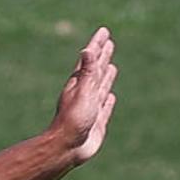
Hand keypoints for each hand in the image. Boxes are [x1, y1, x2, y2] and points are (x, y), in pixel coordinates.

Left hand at [49, 27, 117, 163]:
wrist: (68, 148)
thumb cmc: (73, 119)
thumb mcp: (83, 92)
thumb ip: (88, 72)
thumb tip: (88, 49)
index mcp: (79, 83)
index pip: (91, 58)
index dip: (97, 45)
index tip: (104, 31)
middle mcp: (85, 93)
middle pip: (96, 70)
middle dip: (102, 56)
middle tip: (108, 43)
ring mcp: (91, 108)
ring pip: (100, 87)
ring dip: (106, 76)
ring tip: (111, 66)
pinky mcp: (97, 123)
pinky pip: (104, 108)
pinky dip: (108, 101)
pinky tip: (110, 97)